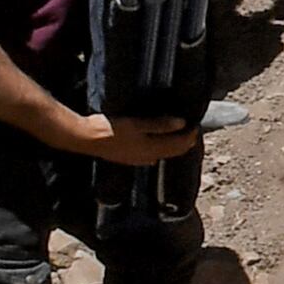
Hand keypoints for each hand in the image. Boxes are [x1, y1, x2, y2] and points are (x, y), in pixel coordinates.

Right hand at [51, 110, 199, 165]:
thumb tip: (182, 123)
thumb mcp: (138, 124)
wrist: (86, 139)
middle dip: (184, 142)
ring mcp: (137, 160)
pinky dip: (159, 148)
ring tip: (178, 135)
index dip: (190, 136)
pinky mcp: (128, 158)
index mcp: (152, 150)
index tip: (196, 125)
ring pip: (162, 154)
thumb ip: (160, 124)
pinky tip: (156, 143)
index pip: (178, 145)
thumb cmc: (110, 129)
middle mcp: (147, 158)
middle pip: (172, 152)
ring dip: (172, 145)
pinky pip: (151, 155)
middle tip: (191, 130)